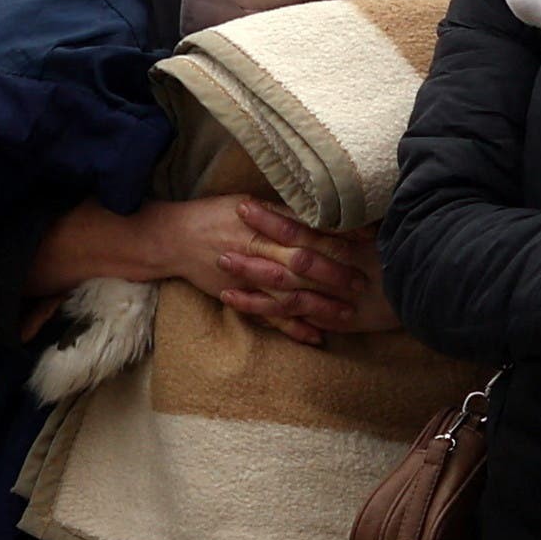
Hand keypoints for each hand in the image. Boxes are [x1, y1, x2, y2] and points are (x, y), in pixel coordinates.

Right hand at [157, 196, 370, 348]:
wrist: (175, 240)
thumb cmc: (215, 215)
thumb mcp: (248, 202)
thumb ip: (282, 212)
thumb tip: (320, 212)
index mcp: (262, 226)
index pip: (307, 232)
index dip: (338, 236)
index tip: (365, 241)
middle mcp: (257, 253)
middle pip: (302, 265)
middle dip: (334, 274)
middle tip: (362, 282)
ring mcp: (249, 279)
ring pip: (290, 295)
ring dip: (320, 306)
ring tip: (347, 313)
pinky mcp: (241, 298)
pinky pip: (269, 317)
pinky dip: (292, 329)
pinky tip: (316, 337)